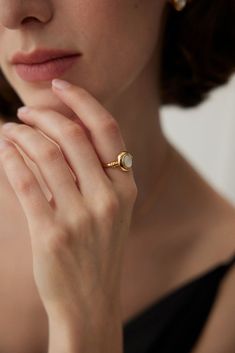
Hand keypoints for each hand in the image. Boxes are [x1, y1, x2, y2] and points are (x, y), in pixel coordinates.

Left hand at [0, 79, 136, 351]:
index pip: (106, 129)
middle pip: (73, 136)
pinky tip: (3, 151)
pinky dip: (11, 160)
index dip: (82, 101)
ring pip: (46, 155)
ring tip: (10, 130)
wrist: (91, 300)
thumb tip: (61, 131)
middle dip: (45, 115)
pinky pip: (25, 183)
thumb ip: (96, 171)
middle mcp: (108, 197)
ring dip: (22, 135)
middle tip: (26, 112)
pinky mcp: (52, 234)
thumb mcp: (112, 209)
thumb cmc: (99, 249)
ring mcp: (81, 217)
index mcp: (125, 187)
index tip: (59, 86)